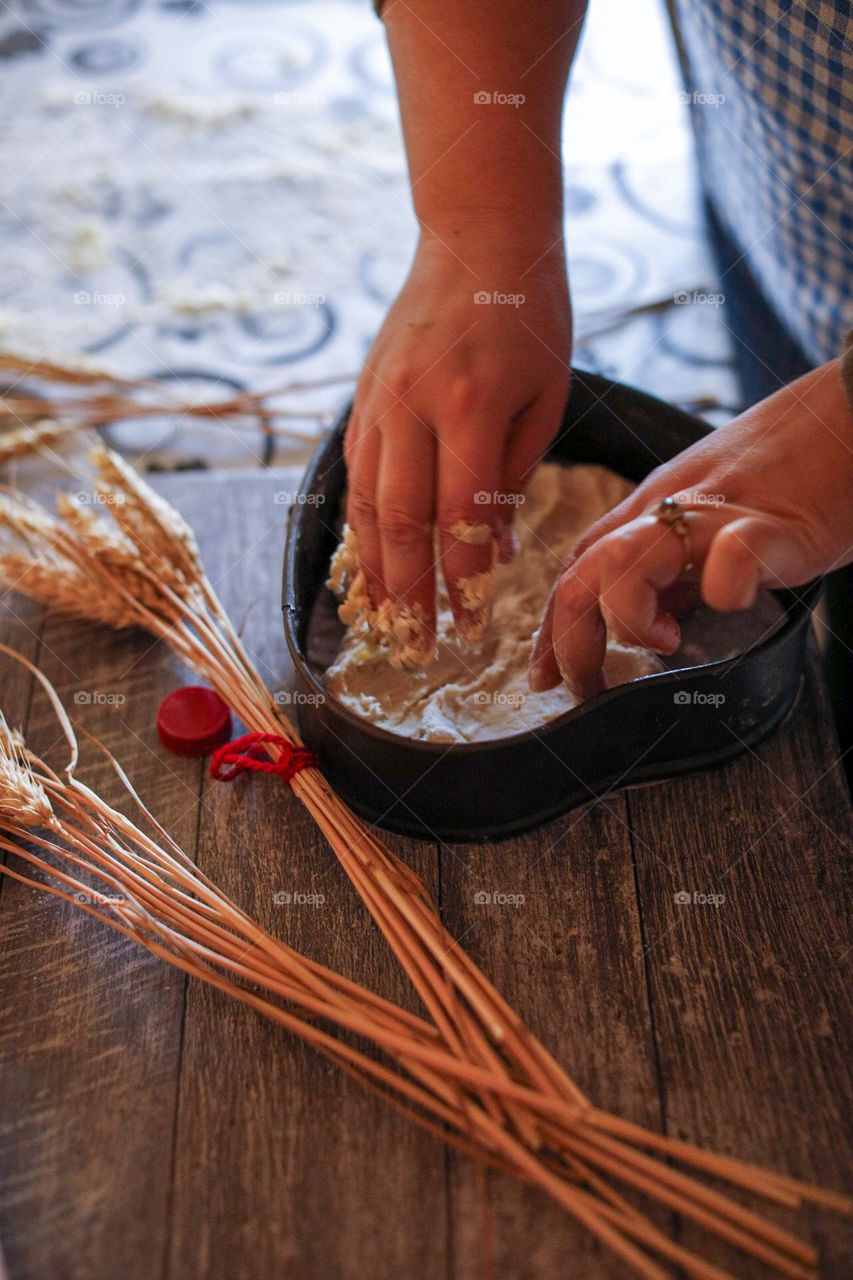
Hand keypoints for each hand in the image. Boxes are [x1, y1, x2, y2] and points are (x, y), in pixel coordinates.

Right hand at [345, 229, 570, 650]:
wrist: (476, 239)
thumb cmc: (530, 316)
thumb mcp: (545, 397)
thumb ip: (514, 477)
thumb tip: (490, 553)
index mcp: (470, 408)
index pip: (458, 519)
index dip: (461, 583)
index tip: (469, 628)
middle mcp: (412, 408)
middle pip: (397, 524)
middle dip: (408, 594)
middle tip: (417, 644)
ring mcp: (377, 402)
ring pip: (362, 505)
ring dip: (372, 570)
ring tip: (384, 620)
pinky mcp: (360, 399)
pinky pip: (353, 476)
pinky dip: (356, 526)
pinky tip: (366, 562)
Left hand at [529, 361, 852, 698]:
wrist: (852, 418)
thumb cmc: (792, 473)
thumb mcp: (712, 523)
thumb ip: (676, 565)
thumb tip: (648, 622)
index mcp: (651, 512)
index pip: (576, 570)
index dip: (551, 627)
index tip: (545, 677)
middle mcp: (667, 510)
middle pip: (583, 572)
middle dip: (570, 641)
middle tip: (591, 686)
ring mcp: (714, 514)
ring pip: (626, 560)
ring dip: (626, 617)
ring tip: (662, 644)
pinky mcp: (771, 524)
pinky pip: (731, 553)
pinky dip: (720, 584)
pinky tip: (727, 605)